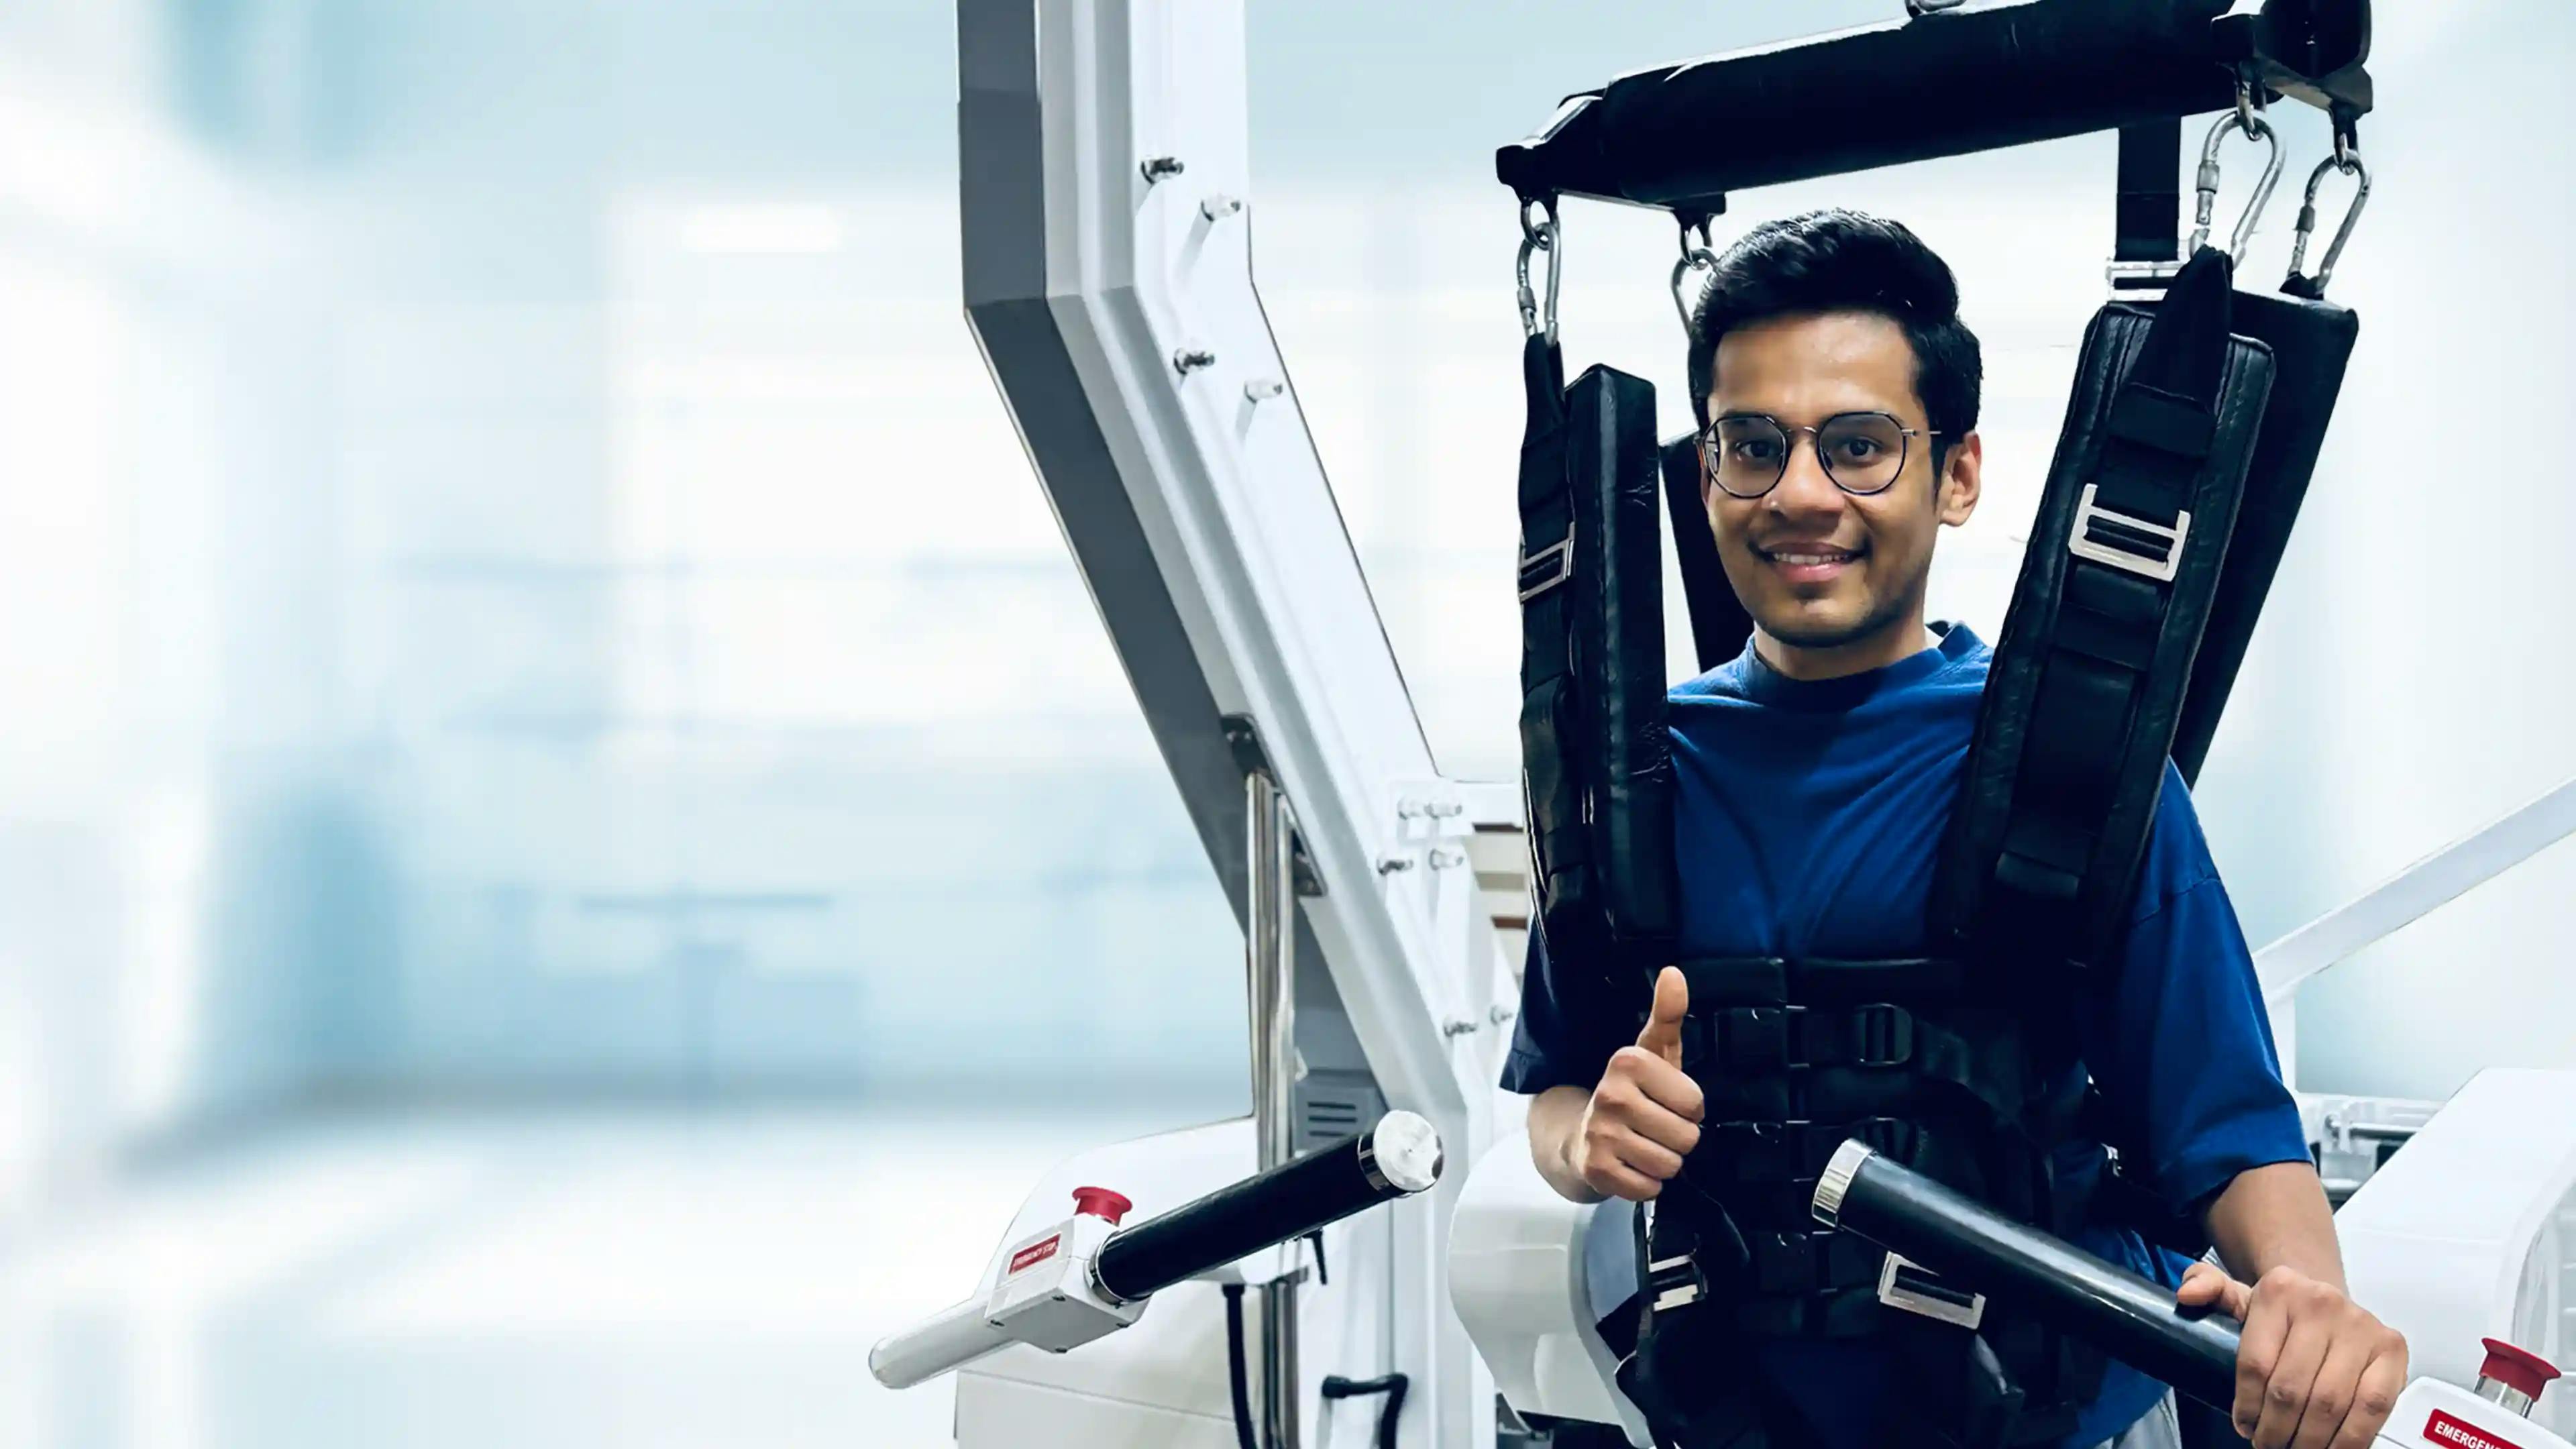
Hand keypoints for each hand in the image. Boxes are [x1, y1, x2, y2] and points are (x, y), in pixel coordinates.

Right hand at [1568, 967, 1703, 1200]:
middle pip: (1687, 1137)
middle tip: (1653, 1127)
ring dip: (1662, 1162)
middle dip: (1677, 1138)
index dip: (1687, 1108)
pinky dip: (1646, 1184)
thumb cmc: (1630, 1092)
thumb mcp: (1652, 1052)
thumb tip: (1674, 973)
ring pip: (1670, 1165)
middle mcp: (1611, 1094)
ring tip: (1642, 1145)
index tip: (1664, 1101)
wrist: (1578, 1135)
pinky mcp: (1596, 1169)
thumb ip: (1668, 1014)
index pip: (1695, 1104)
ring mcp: (1600, 1133)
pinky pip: (1650, 1188)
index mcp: (1628, 1062)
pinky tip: (1629, 1166)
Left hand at [2177, 1261, 2406, 1448]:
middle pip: (2291, 1388)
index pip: (2255, 1362)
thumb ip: (2206, 1288)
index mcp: (2279, 1290)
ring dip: (2310, 1440)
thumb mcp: (2237, 1297)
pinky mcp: (2392, 1350)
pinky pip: (2373, 1408)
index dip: (2247, 1405)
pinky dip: (2351, 1439)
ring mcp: (2362, 1326)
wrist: (2327, 1301)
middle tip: (2268, 1445)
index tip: (2244, 1425)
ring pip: (2330, 1403)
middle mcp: (2323, 1303)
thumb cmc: (2281, 1311)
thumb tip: (2188, 1294)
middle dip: (2276, 1429)